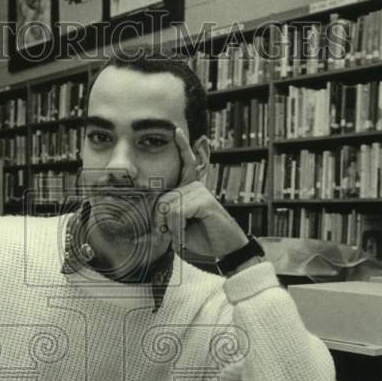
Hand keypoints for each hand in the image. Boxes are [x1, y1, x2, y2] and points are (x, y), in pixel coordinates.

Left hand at [153, 127, 248, 257]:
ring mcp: (201, 192)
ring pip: (169, 206)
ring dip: (170, 227)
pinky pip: (178, 211)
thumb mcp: (178, 226)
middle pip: (163, 198)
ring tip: (181, 235)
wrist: (224, 249)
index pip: (185, 165)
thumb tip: (157, 211)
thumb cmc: (201, 237)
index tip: (177, 131)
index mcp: (189, 189)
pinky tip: (186, 233)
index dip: (182, 147)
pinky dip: (177, 228)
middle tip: (169, 234)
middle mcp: (195, 186)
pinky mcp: (205, 201)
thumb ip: (167, 215)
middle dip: (160, 221)